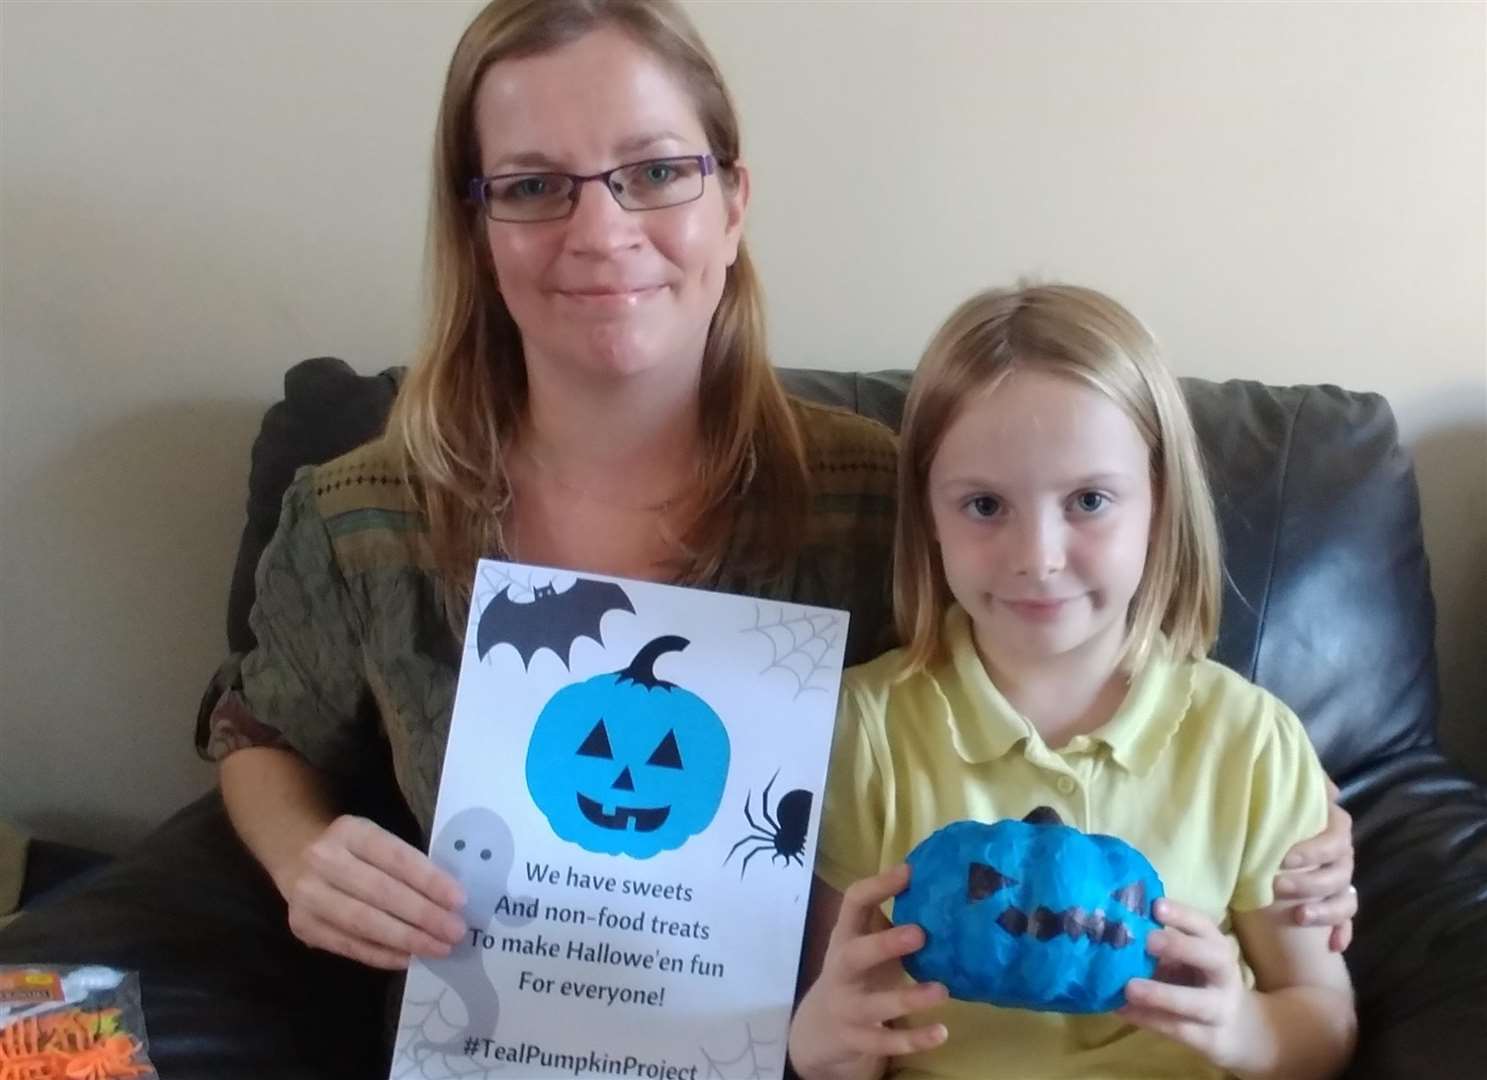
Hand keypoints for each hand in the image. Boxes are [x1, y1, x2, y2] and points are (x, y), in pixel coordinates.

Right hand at [278, 814, 467, 969]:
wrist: (295, 853)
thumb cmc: (354, 850)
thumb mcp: (376, 840)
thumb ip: (407, 864)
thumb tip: (450, 901)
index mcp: (351, 831)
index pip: (396, 858)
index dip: (429, 880)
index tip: (459, 900)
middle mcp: (324, 861)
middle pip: (381, 892)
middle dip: (423, 915)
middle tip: (455, 932)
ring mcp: (308, 896)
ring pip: (364, 923)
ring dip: (406, 939)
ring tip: (438, 949)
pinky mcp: (302, 926)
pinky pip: (349, 945)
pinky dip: (382, 954)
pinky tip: (408, 959)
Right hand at [789, 865, 948, 1079]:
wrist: (822, 1027)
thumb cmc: (859, 972)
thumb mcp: (866, 942)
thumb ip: (892, 921)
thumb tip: (941, 885)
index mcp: (846, 937)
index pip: (853, 904)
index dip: (878, 886)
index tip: (909, 872)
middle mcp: (841, 970)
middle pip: (854, 955)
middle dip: (884, 944)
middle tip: (920, 934)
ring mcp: (847, 1007)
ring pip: (873, 1006)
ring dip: (907, 999)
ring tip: (942, 991)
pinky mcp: (857, 1039)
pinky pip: (884, 1043)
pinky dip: (913, 1040)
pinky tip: (941, 1032)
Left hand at [1119, 899, 1255, 1072]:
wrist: (1237, 1029)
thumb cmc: (1198, 980)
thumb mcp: (1188, 959)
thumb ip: (1160, 945)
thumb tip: (1112, 926)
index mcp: (1216, 947)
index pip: (1205, 926)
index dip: (1182, 915)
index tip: (1156, 905)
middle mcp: (1224, 976)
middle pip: (1213, 958)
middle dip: (1181, 947)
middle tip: (1147, 940)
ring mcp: (1220, 1010)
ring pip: (1197, 1002)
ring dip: (1162, 994)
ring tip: (1129, 988)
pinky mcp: (1209, 1039)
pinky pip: (1177, 1029)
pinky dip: (1148, 1019)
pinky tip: (1121, 1009)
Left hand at [1272, 779, 1356, 950]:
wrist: (1266, 842)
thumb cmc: (1271, 815)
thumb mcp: (1277, 798)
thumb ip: (1301, 788)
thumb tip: (1328, 788)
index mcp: (1331, 829)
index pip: (1336, 837)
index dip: (1313, 849)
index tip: (1283, 857)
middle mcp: (1341, 856)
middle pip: (1338, 872)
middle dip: (1309, 882)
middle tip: (1276, 886)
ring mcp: (1341, 882)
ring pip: (1345, 899)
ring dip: (1324, 910)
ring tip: (1299, 917)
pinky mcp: (1335, 905)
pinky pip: (1346, 922)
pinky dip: (1341, 932)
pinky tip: (1332, 945)